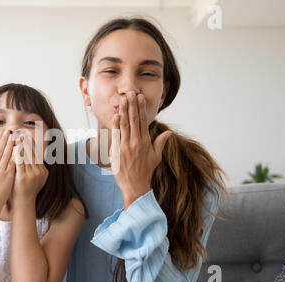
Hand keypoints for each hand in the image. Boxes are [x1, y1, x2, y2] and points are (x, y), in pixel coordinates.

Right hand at [0, 130, 15, 207]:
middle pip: (0, 151)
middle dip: (4, 140)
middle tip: (8, 131)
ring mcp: (1, 171)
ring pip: (7, 155)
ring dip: (11, 145)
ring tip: (14, 136)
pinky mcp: (8, 175)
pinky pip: (13, 163)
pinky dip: (16, 156)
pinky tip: (20, 150)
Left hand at [12, 135, 48, 204]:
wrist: (23, 203)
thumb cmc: (26, 190)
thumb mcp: (37, 179)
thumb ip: (38, 168)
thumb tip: (40, 157)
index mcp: (43, 171)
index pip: (38, 154)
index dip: (33, 144)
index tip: (29, 136)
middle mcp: (39, 172)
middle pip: (34, 153)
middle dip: (28, 143)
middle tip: (23, 133)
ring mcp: (32, 175)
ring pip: (28, 156)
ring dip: (23, 145)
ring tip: (18, 137)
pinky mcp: (23, 177)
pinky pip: (21, 163)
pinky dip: (18, 154)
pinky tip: (15, 147)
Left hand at [111, 91, 171, 209]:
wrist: (135, 186)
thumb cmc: (145, 172)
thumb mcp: (156, 157)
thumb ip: (160, 143)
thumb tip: (168, 133)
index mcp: (145, 142)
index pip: (143, 121)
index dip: (141, 108)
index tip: (140, 98)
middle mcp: (136, 142)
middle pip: (134, 120)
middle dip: (132, 106)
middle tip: (130, 93)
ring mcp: (126, 146)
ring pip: (125, 125)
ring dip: (124, 111)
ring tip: (123, 100)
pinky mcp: (117, 151)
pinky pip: (116, 135)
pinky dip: (116, 125)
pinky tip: (116, 115)